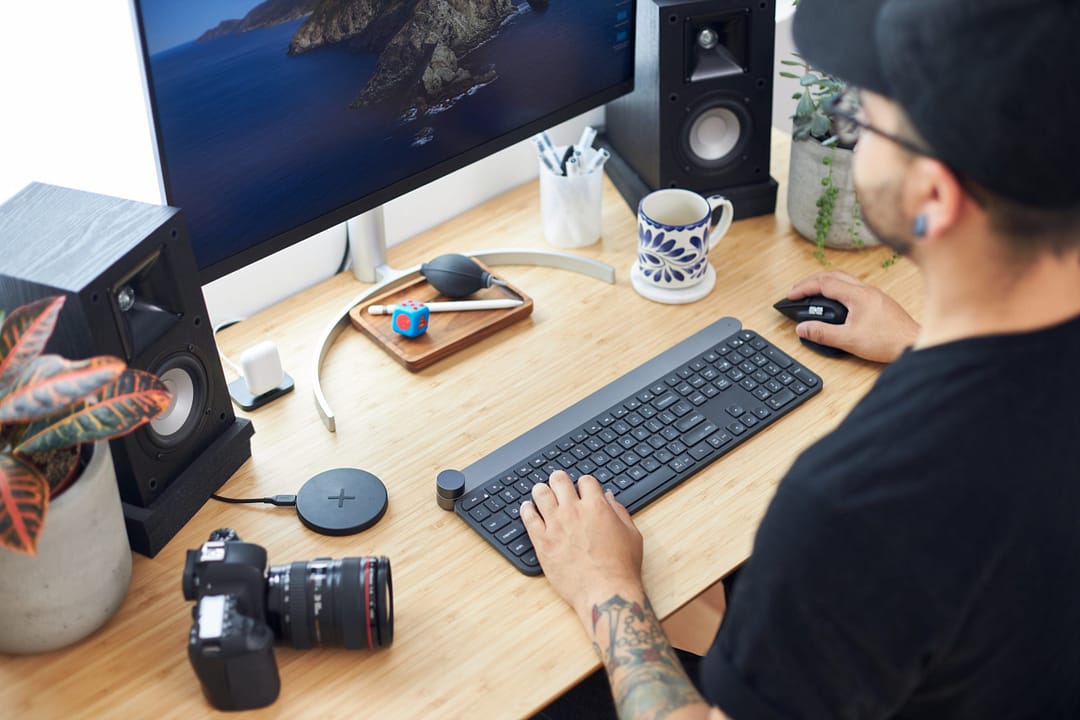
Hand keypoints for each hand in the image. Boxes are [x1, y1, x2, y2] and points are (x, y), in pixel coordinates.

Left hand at [521, 471, 643, 625]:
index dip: (584, 483)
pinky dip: (526, 510)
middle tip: (558, 484)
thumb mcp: (631, 534)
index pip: (585, 480)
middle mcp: (574, 511)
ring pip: (540, 494)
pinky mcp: (542, 542)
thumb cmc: (621, 568)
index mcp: (597, 507)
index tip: (582, 489)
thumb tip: (609, 498)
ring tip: (541, 493)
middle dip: (559, 480)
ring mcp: (556, 525)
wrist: (605, 592)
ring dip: (541, 491)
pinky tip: (527, 509)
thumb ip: (619, 512)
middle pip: (559, 480)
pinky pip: (528, 518)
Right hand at [788, 271, 919, 362]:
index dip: (804, 287)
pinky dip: (837, 289)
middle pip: (833, 275)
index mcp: (857, 295)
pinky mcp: (878, 301)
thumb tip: (802, 328)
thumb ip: (822, 333)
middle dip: (811, 281)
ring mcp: (874, 294)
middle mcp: (866, 290)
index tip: (791, 295)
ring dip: (825, 282)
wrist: (913, 343)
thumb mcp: (848, 340)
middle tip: (798, 290)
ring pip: (844, 279)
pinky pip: (853, 287)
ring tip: (812, 292)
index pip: (824, 283)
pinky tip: (835, 301)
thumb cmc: (888, 341)